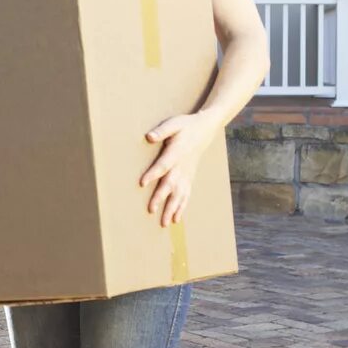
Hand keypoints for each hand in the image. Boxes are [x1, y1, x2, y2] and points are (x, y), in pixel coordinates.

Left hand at [139, 112, 217, 226]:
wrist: (204, 130)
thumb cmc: (185, 126)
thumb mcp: (174, 124)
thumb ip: (162, 131)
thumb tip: (149, 136)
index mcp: (176, 153)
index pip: (163, 165)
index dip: (153, 174)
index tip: (142, 183)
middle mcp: (182, 167)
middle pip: (171, 184)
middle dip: (161, 197)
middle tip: (151, 210)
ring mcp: (187, 174)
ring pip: (179, 194)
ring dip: (172, 209)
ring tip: (165, 223)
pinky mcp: (189, 178)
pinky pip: (186, 195)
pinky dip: (181, 207)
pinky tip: (176, 219)